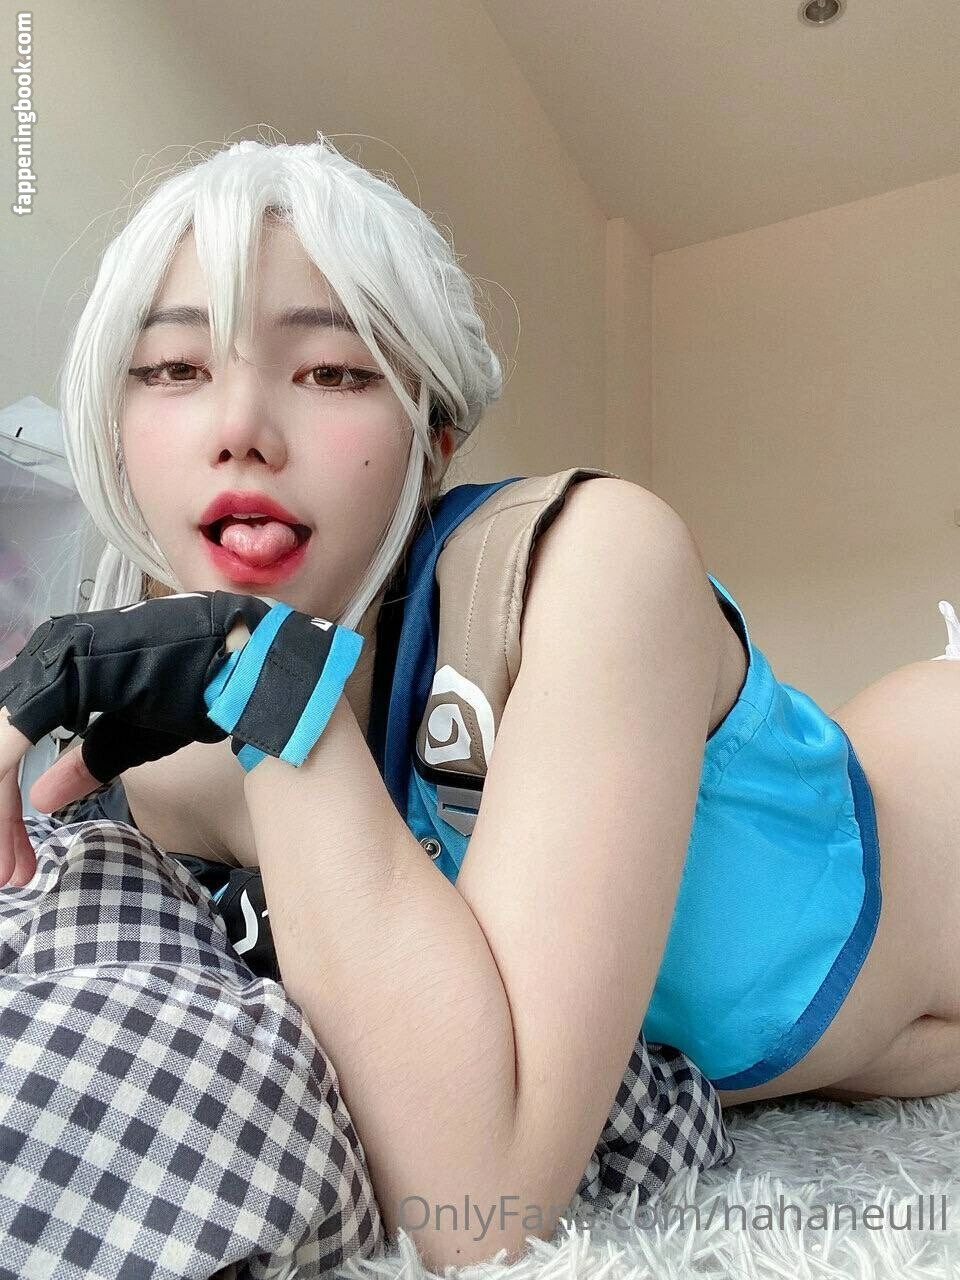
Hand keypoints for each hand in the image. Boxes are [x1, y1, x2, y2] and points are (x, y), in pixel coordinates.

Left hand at [0, 595, 262, 888]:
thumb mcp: (135, 736)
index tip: (14, 859)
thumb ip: (88, 763)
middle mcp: (48, 655)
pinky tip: (8, 830)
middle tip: (10, 874)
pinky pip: (9, 741)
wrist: (247, 664)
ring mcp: (53, 661)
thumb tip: (43, 798)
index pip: (11, 742)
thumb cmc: (203, 689)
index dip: (3, 805)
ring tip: (10, 869)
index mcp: (63, 668)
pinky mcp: (64, 676)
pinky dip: (2, 793)